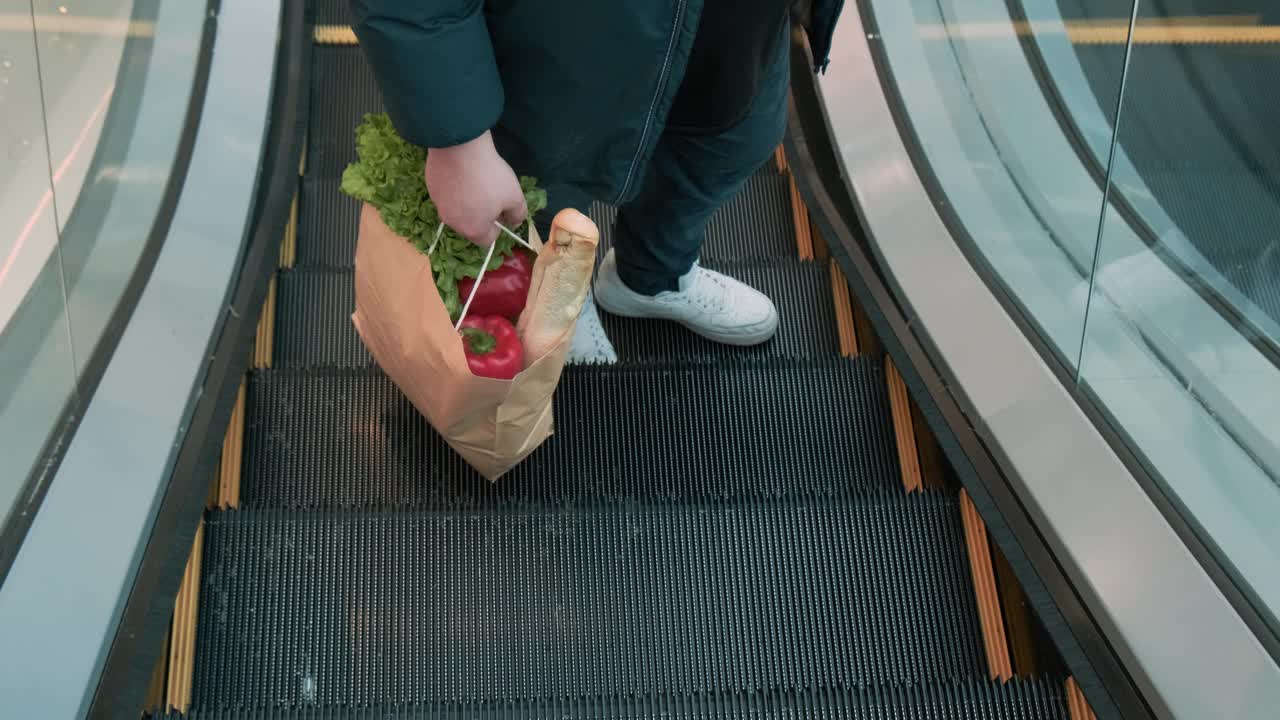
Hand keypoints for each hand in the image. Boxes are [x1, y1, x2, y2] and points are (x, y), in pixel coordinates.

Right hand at [424, 131, 526, 246]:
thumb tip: (513, 222)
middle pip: (471, 226)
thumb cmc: (490, 176)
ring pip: (457, 210)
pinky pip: (447, 194)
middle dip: (481, 215)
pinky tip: (461, 171)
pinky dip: (455, 188)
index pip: (488, 240)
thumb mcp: (515, 197)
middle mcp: (453, 223)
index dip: (498, 225)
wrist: (459, 147)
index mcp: (474, 230)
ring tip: (475, 180)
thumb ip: (518, 215)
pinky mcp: (431, 188)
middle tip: (489, 193)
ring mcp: (439, 206)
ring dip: (466, 202)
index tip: (501, 207)